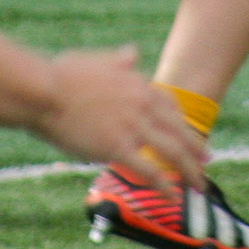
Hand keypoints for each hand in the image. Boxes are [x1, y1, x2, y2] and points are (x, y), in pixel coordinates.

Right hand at [32, 46, 207, 190]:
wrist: (41, 91)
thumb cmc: (60, 75)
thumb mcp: (94, 60)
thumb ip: (118, 60)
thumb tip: (134, 53)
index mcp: (137, 83)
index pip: (170, 106)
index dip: (183, 124)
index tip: (190, 135)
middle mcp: (142, 104)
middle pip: (179, 131)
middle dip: (197, 149)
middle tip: (207, 162)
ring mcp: (132, 127)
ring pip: (172, 153)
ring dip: (190, 171)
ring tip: (199, 185)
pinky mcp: (117, 148)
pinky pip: (149, 170)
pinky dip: (164, 185)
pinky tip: (173, 196)